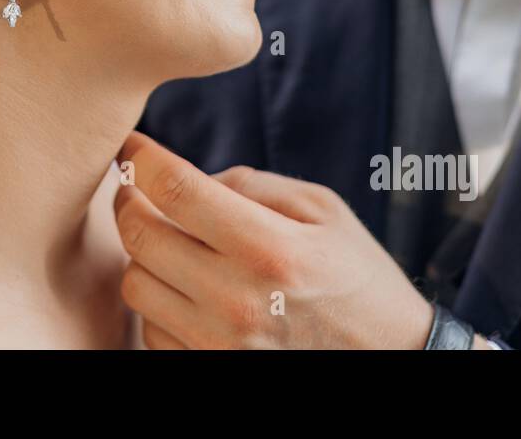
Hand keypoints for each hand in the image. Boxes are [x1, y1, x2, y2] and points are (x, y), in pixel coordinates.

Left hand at [114, 130, 439, 348]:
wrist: (390, 360)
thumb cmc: (356, 278)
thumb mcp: (323, 211)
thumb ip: (252, 184)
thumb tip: (187, 177)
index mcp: (270, 248)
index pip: (175, 189)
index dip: (140, 158)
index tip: (130, 148)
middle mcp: (237, 300)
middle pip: (140, 235)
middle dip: (129, 201)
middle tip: (137, 189)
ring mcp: (218, 345)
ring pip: (135, 284)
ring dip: (142, 255)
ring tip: (171, 243)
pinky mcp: (209, 371)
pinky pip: (150, 329)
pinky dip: (158, 302)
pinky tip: (186, 289)